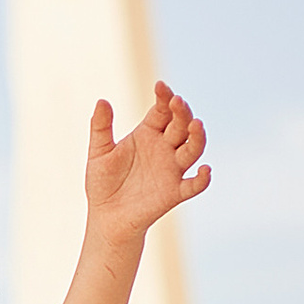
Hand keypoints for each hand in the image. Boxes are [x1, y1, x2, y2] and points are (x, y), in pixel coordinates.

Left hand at [85, 81, 209, 243]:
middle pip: (181, 126)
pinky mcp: (175, 192)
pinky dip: (203, 178)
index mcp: (148, 133)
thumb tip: (102, 100)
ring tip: (196, 125)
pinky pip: (194, 185)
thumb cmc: (103, 183)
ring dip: (197, 138)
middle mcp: (165, 148)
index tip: (160, 86)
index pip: (162, 110)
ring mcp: (172, 170)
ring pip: (192, 150)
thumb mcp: (98, 152)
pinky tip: (205, 170)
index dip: (164, 98)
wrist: (105, 217)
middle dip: (182, 113)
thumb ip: (100, 127)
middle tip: (177, 102)